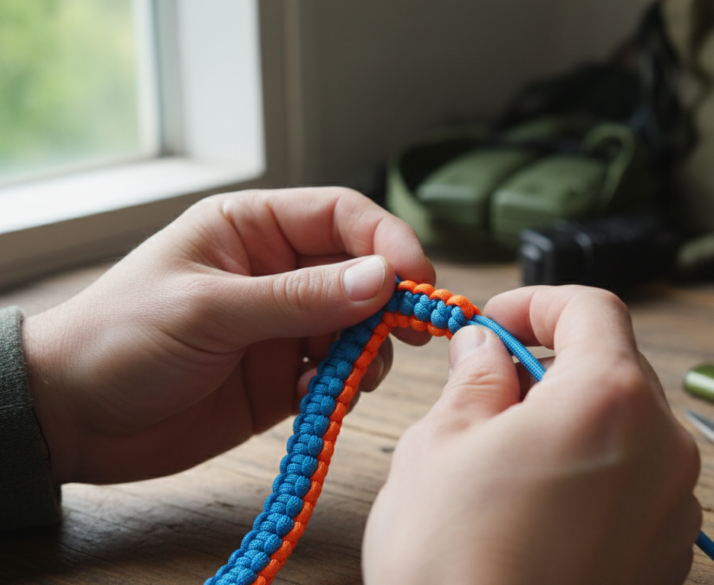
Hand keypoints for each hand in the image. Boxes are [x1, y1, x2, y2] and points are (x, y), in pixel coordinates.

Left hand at [22, 187, 433, 484]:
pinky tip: (312, 399)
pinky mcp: (284, 377)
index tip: (416, 280)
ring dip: (370, 350)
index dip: (388, 241)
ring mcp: (284, 326)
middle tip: (409, 334)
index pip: (343, 217)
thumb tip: (384, 279)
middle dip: (390, 302)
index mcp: (252, 228)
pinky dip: (343, 387)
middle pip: (363, 272)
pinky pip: (339, 374)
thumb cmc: (120, 340)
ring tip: (350, 376)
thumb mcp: (210, 310)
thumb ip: (300, 298)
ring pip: (360, 327)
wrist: (72, 420)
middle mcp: (277, 271)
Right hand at [363, 286, 700, 584]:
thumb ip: (474, 379)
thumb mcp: (438, 446)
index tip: (496, 322)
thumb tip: (485, 350)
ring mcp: (673, 506)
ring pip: (626, 429)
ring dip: (572, 424)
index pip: (592, 308)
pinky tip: (537, 514)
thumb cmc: (456, 566)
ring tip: (506, 465)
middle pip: (615, 368)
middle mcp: (662, 446)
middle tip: (489, 393)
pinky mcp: (667, 555)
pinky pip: (635, 486)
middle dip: (551, 366)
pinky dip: (593, 476)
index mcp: (610, 398)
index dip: (538, 302)